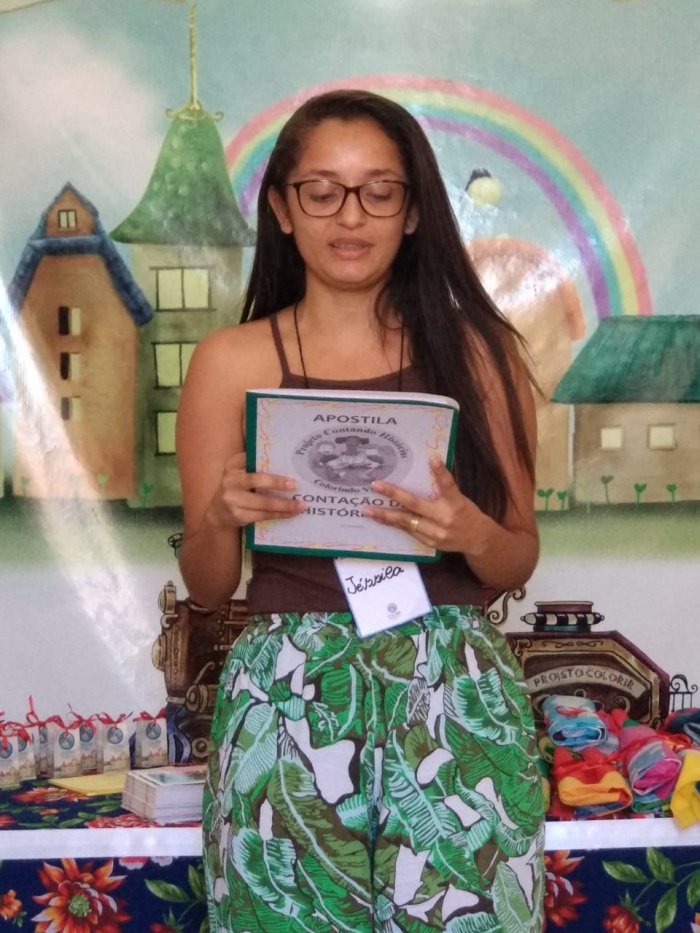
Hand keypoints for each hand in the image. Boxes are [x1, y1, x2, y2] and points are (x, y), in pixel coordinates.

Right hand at [206, 452, 305, 528]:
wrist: (217, 513)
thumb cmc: (236, 488)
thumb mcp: (239, 473)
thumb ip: (255, 465)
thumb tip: (284, 460)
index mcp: (233, 465)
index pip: (250, 458)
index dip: (267, 460)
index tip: (285, 460)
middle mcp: (230, 480)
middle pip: (257, 480)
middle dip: (277, 483)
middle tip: (294, 484)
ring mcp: (233, 499)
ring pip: (263, 502)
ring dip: (284, 505)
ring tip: (300, 505)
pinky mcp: (238, 515)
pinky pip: (263, 515)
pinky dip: (279, 514)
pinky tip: (291, 513)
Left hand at [363, 457, 484, 555]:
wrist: (478, 540)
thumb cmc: (466, 513)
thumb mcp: (460, 498)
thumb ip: (443, 490)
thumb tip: (426, 470)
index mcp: (456, 503)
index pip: (448, 485)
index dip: (441, 473)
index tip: (432, 459)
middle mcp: (445, 518)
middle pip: (416, 505)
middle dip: (394, 495)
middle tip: (375, 486)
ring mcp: (436, 533)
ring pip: (407, 522)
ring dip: (386, 515)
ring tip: (368, 510)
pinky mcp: (429, 542)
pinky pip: (409, 531)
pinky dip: (394, 524)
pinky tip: (381, 519)